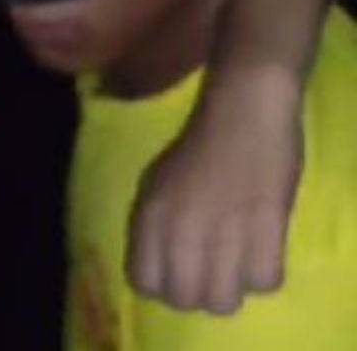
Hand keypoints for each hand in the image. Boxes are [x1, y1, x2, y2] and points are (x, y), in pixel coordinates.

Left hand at [127, 70, 302, 314]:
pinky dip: (264, 274)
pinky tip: (261, 254)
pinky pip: (264, 282)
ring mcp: (224, 230)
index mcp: (149, 216)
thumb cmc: (197, 145)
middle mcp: (181, 229)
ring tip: (236, 267)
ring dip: (231, 289)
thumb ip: (152, 227)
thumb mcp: (155, 185)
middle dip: (196, 294)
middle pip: (184, 299)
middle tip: (210, 274)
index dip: (161, 286)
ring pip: (222, 301)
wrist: (242, 110)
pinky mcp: (267, 227)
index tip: (176, 274)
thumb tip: (157, 267)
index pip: (143, 283)